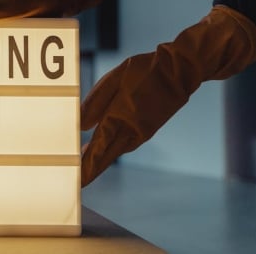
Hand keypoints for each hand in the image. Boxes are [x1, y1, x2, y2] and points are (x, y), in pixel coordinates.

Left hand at [80, 5, 255, 185]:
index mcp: (120, 119)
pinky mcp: (146, 129)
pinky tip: (100, 146)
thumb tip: (81, 124)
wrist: (179, 71)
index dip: (86, 166)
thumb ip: (96, 101)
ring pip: (115, 151)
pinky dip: (110, 149)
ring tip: (83, 167)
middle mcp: (131, 131)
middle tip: (76, 183)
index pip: (98, 149)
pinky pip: (124, 144)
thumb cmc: (145, 71)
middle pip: (106, 157)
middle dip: (90, 170)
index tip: (76, 179)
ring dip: (99, 160)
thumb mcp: (114, 79)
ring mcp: (140, 133)